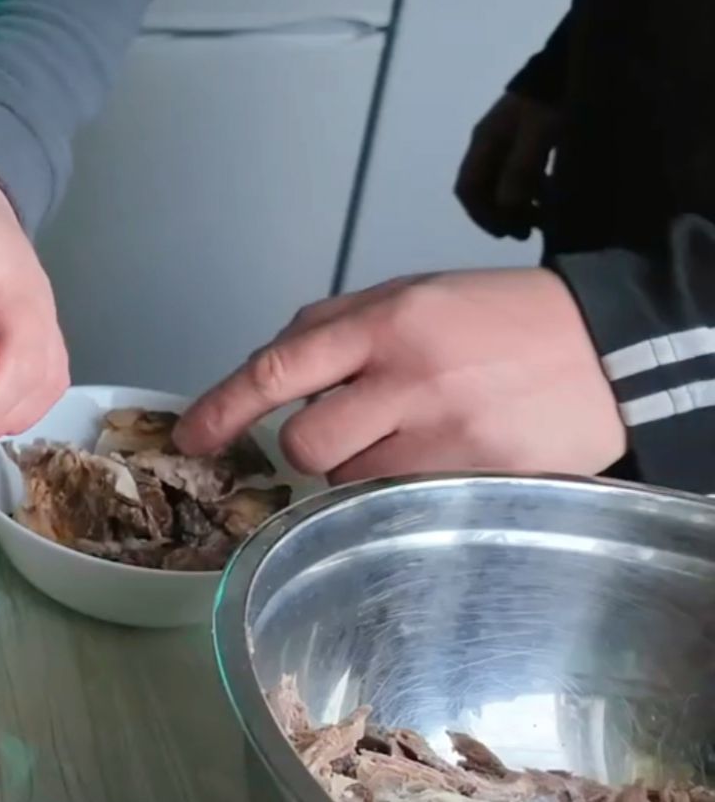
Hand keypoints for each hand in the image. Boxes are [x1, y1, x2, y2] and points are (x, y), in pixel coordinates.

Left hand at [173, 269, 623, 482]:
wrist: (608, 349)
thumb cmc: (493, 320)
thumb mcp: (410, 296)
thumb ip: (331, 330)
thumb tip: (261, 376)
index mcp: (387, 321)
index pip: (280, 368)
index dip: (224, 408)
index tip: (191, 437)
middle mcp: (411, 379)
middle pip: (307, 443)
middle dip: (312, 445)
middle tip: (355, 428)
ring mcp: (448, 437)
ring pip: (350, 482)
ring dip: (362, 469)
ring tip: (412, 438)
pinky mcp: (480, 481)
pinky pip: (401, 505)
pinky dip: (403, 492)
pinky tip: (439, 462)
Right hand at [454, 91, 561, 240]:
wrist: (581, 59)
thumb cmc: (557, 98)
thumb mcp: (541, 132)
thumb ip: (521, 170)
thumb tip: (506, 209)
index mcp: (485, 140)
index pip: (469, 189)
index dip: (484, 216)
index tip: (511, 234)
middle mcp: (490, 141)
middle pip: (484, 189)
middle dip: (502, 215)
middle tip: (531, 232)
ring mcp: (510, 137)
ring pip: (504, 182)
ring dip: (520, 204)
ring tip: (546, 218)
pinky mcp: (531, 134)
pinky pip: (523, 171)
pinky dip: (534, 189)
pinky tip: (555, 194)